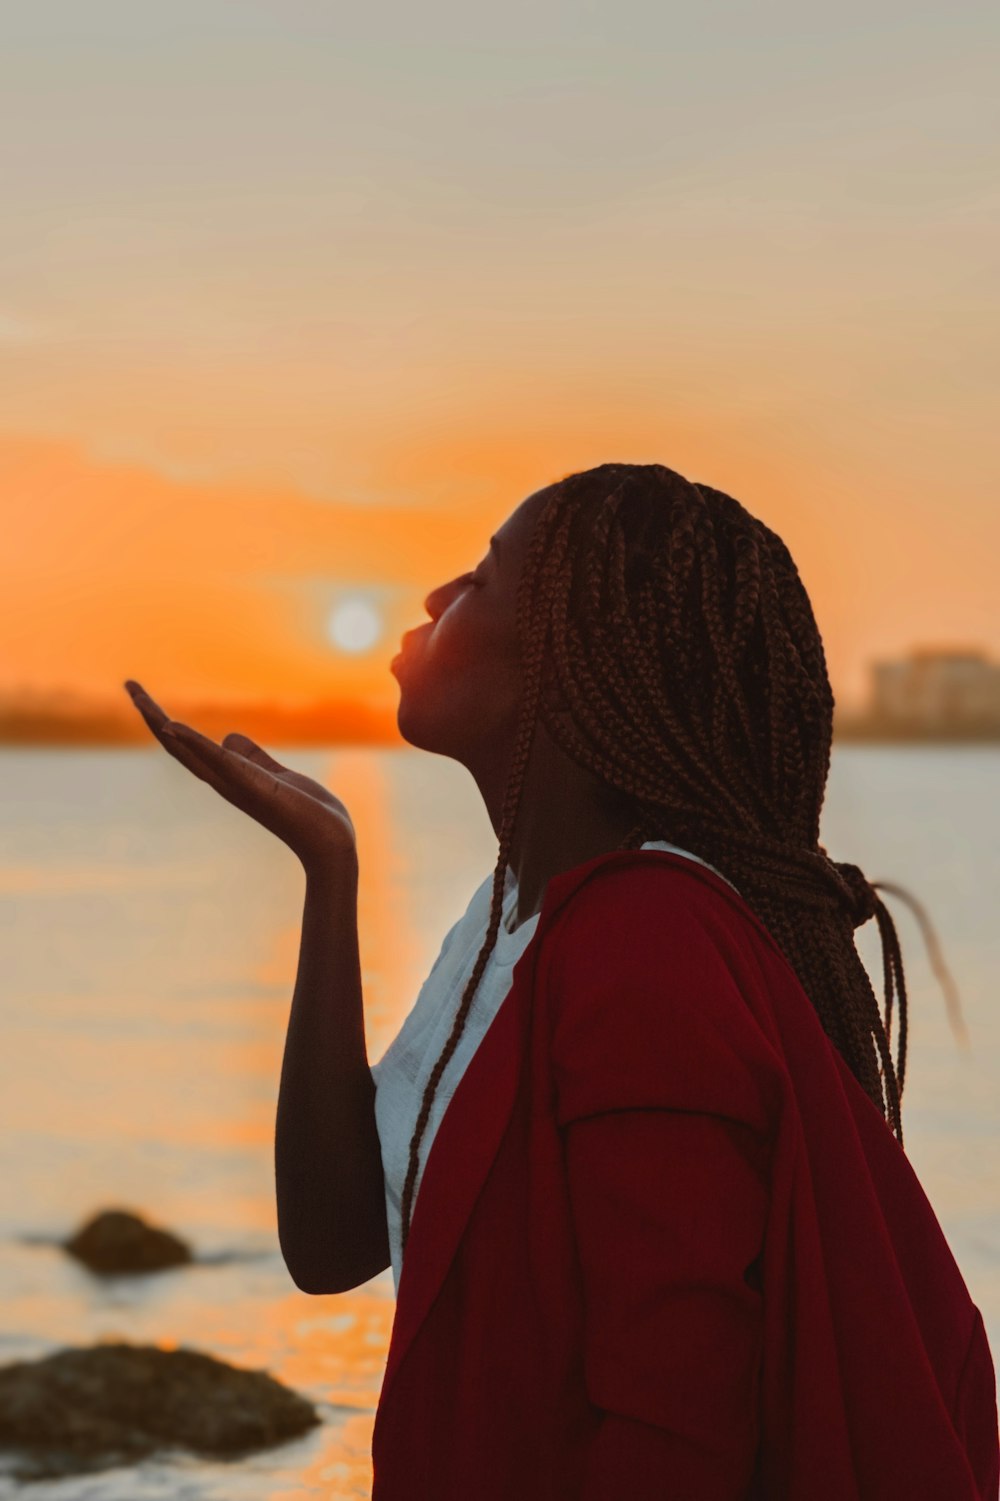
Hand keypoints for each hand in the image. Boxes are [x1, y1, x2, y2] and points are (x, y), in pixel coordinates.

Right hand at [123, 680, 357, 877]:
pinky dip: (194, 743)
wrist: (331, 845)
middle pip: (178, 746)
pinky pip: (220, 761)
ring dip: (162, 724)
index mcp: (231, 776)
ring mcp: (237, 785)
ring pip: (190, 751)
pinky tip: (173, 727)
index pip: (188, 746)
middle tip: (129, 686)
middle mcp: (225, 782)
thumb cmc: (310, 815)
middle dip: (152, 716)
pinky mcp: (254, 786)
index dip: (164, 722)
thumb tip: (229, 737)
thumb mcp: (278, 776)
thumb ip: (254, 758)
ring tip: (140, 700)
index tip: (144, 697)